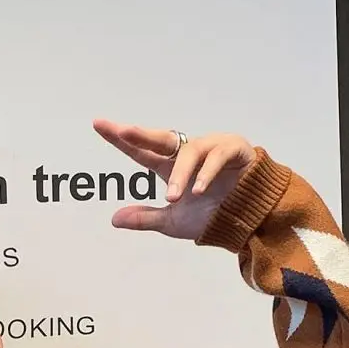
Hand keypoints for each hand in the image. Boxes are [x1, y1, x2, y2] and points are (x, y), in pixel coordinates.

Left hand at [92, 120, 255, 239]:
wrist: (249, 223)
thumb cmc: (213, 216)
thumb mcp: (173, 222)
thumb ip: (146, 218)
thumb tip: (114, 219)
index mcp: (172, 166)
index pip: (143, 151)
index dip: (122, 140)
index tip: (99, 125)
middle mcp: (190, 152)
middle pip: (162, 139)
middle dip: (141, 134)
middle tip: (122, 131)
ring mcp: (213, 147)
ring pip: (190, 153)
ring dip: (180, 175)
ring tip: (174, 197)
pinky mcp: (236, 149)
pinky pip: (218, 156)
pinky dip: (206, 173)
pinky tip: (198, 190)